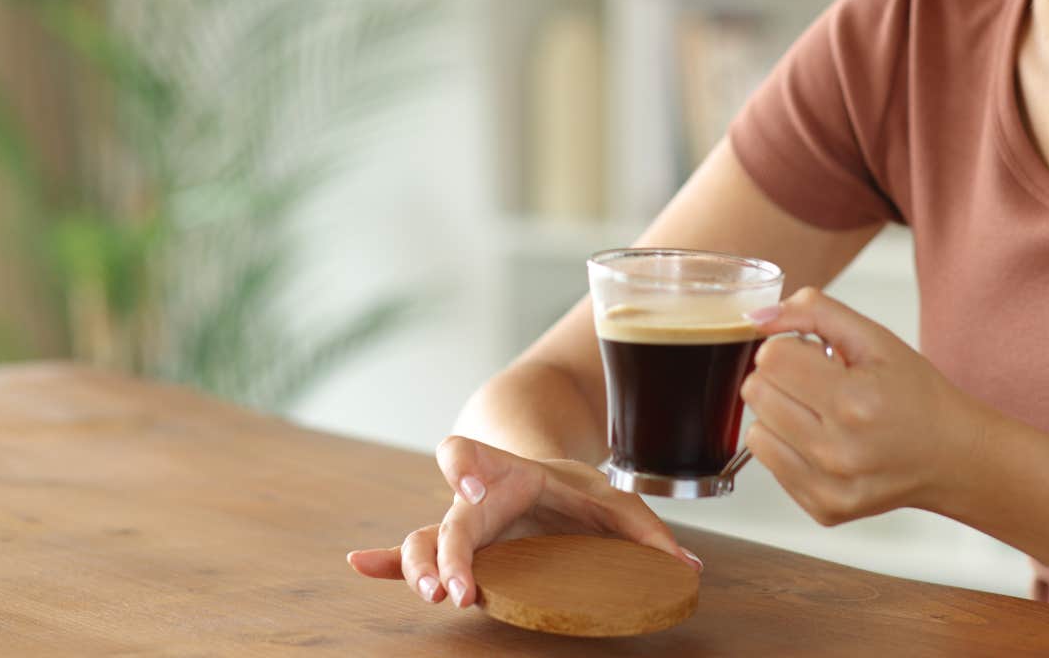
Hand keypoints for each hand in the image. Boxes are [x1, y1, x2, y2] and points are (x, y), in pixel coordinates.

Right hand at [344, 435, 701, 607]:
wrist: (543, 478)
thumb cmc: (574, 489)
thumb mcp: (613, 500)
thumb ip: (648, 530)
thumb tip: (688, 570)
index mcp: (506, 472)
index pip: (468, 453)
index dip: (465, 464)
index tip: (474, 483)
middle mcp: (474, 499)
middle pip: (446, 518)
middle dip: (445, 553)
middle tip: (454, 589)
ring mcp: (461, 528)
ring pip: (424, 542)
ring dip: (416, 568)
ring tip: (429, 595)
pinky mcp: (457, 554)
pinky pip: (413, 557)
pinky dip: (386, 563)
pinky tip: (360, 566)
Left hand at [742, 287, 991, 524]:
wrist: (952, 456)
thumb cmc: (916, 396)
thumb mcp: (876, 338)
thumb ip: (816, 311)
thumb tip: (759, 315)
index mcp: (854, 400)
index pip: (771, 357)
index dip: (788, 347)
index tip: (812, 355)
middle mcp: (838, 450)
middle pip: (756, 392)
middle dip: (781, 378)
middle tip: (818, 384)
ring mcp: (829, 486)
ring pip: (755, 430)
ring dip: (779, 414)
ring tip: (820, 414)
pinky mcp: (823, 508)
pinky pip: (769, 464)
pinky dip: (787, 447)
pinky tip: (823, 441)